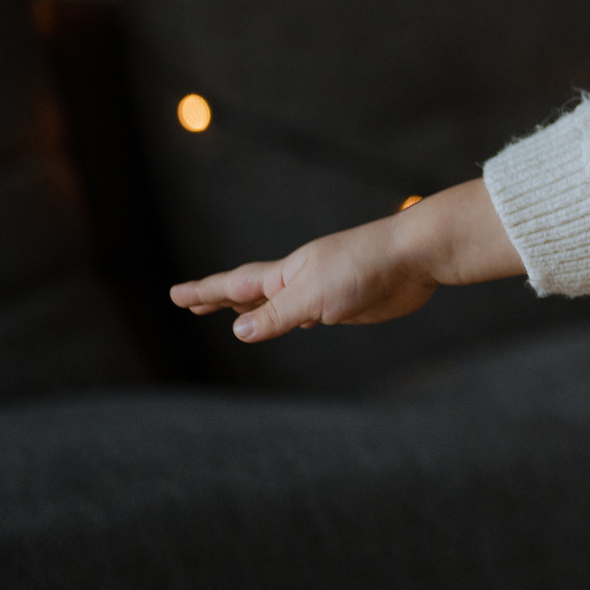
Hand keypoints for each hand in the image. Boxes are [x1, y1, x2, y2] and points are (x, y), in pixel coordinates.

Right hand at [169, 178, 522, 341]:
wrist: (414, 258)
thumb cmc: (363, 268)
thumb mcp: (312, 297)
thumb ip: (276, 316)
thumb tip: (237, 332)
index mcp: (286, 273)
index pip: (235, 284)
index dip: (205, 292)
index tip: (175, 295)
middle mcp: (300, 279)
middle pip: (252, 291)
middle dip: (220, 299)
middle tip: (192, 302)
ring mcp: (323, 291)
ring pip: (280, 303)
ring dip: (255, 309)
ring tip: (235, 314)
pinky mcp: (347, 304)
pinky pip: (309, 312)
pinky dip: (292, 317)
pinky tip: (297, 321)